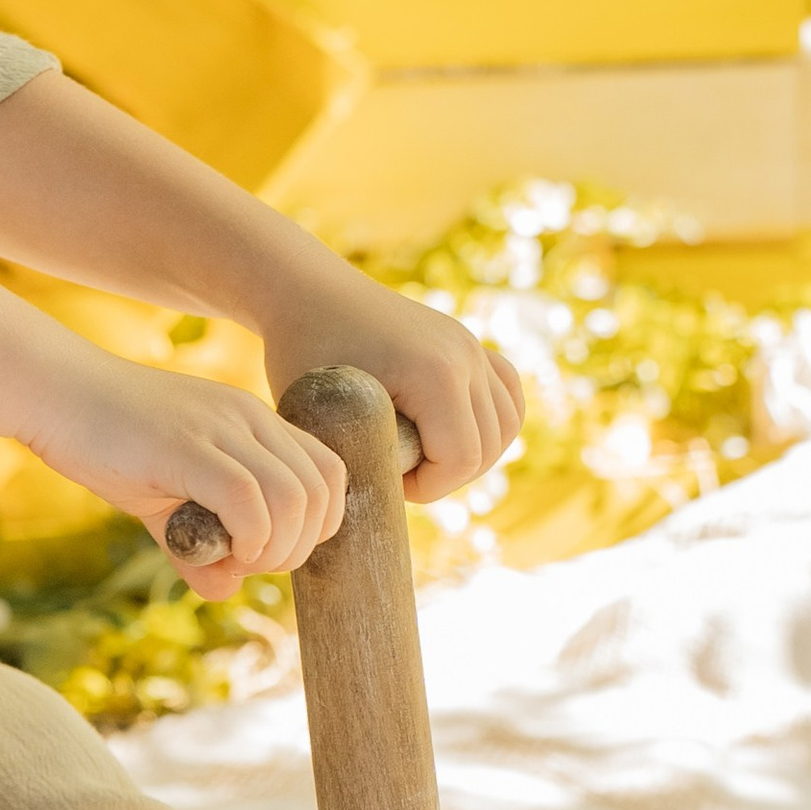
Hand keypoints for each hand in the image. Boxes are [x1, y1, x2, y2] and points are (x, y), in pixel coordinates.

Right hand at [24, 346, 345, 586]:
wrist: (53, 393)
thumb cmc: (103, 442)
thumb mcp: (160, 499)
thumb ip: (198, 543)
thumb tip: (226, 590)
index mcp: (252, 421)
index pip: (328, 472)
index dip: (317, 525)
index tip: (269, 550)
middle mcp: (247, 416)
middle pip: (322, 489)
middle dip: (300, 545)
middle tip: (251, 563)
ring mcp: (221, 427)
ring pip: (294, 497)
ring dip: (277, 547)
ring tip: (237, 559)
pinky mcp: (187, 446)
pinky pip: (249, 500)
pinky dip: (250, 538)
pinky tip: (222, 547)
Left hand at [253, 260, 523, 505]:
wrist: (308, 292)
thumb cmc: (302, 353)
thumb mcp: (317, 414)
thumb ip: (347, 462)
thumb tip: (360, 518)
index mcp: (434, 373)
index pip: (460, 460)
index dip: (426, 488)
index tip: (385, 482)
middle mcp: (464, 355)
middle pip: (487, 447)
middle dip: (447, 476)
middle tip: (398, 475)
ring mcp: (471, 345)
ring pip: (507, 424)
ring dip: (473, 453)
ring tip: (424, 459)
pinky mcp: (469, 342)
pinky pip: (508, 394)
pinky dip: (492, 421)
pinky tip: (453, 433)